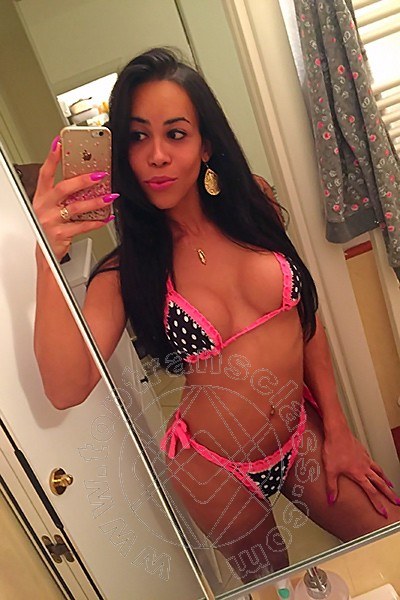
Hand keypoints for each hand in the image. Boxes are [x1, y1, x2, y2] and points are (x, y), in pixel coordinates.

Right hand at [32, 135, 117, 261]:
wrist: (45, 252)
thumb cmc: (49, 226)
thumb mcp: (51, 207)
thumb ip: (63, 195)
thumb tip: (86, 179)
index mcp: (42, 197)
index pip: (45, 173)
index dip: (52, 158)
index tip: (60, 144)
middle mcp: (44, 207)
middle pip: (63, 188)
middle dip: (82, 180)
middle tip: (99, 175)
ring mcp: (51, 220)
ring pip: (76, 208)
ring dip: (95, 201)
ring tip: (110, 196)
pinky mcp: (61, 234)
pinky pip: (82, 226)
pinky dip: (96, 222)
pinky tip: (107, 217)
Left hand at [322, 423, 398, 516]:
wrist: (337, 431)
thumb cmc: (333, 449)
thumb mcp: (330, 470)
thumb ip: (332, 486)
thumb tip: (331, 500)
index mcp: (358, 474)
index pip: (371, 492)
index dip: (378, 503)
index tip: (383, 512)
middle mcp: (365, 467)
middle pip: (380, 483)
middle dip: (388, 494)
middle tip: (396, 501)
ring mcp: (365, 458)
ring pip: (379, 471)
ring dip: (385, 480)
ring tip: (390, 485)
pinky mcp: (362, 450)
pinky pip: (373, 462)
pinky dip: (377, 468)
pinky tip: (375, 467)